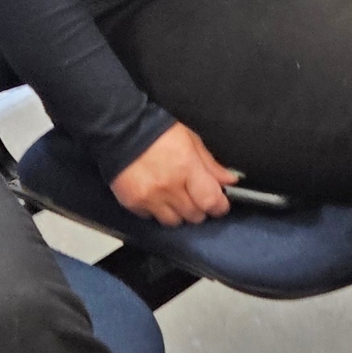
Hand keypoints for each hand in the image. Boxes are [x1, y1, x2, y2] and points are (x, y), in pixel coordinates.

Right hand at [110, 122, 237, 226]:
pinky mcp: (134, 203)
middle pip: (194, 215)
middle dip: (200, 208)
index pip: (211, 200)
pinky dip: (157, 211)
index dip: (220, 206)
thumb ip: (211, 164)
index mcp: (187, 167)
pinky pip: (152, 218)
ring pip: (174, 222)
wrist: (122, 130)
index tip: (221, 204)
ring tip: (175, 197)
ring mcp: (150, 197)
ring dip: (179, 213)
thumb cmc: (158, 132)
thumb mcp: (191, 140)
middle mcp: (169, 186)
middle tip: (196, 196)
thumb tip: (230, 180)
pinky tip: (157, 196)